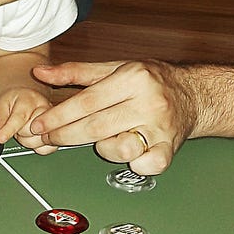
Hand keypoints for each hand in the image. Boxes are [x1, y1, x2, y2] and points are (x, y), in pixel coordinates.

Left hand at [0, 88, 55, 153]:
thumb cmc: (14, 101)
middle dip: (20, 134)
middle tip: (17, 127)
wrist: (26, 97)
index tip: (0, 138)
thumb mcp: (1, 105)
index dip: (9, 130)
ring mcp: (54, 121)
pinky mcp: (57, 131)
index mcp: (29, 100)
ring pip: (40, 142)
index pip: (19, 118)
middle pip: (31, 133)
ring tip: (26, 131)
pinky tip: (35, 138)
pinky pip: (49, 148)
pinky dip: (40, 147)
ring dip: (30, 141)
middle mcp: (45, 109)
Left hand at [30, 61, 193, 174]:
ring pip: (120, 149)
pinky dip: (134, 165)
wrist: (193, 94)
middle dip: (65, 136)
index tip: (40, 125)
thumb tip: (41, 73)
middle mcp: (149, 102)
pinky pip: (146, 166)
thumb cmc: (151, 81)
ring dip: (103, 149)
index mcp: (134, 78)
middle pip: (96, 127)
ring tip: (102, 141)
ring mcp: (161, 128)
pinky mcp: (170, 148)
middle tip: (47, 139)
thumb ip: (76, 72)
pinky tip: (130, 154)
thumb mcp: (115, 68)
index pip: (87, 101)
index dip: (58, 116)